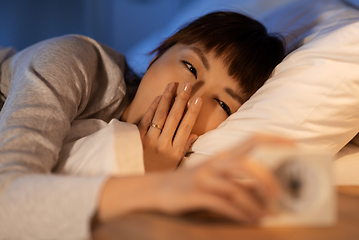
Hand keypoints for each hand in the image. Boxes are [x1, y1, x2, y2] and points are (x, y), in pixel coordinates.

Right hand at [95, 134, 293, 224]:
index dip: (274, 139)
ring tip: (266, 215)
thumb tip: (265, 189)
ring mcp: (204, 177)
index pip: (252, 140)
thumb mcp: (215, 176)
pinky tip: (249, 219)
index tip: (294, 145)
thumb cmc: (192, 183)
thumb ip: (237, 179)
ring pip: (235, 187)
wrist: (158, 189)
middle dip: (267, 180)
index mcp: (222, 156)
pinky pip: (223, 203)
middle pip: (247, 164)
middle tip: (279, 196)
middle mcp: (215, 163)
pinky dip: (240, 213)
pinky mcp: (196, 193)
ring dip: (255, 204)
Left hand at [138, 82, 201, 171]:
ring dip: (167, 98)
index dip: (192, 112)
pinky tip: (159, 97)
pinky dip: (153, 107)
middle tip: (188, 85)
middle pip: (174, 118)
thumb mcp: (174, 166)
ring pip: (160, 115)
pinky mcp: (137, 138)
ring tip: (173, 85)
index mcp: (175, 152)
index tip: (197, 99)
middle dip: (181, 99)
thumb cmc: (157, 174)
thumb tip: (194, 135)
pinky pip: (146, 119)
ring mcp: (150, 140)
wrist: (135, 183)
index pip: (186, 128)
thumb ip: (184, 149)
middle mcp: (163, 145)